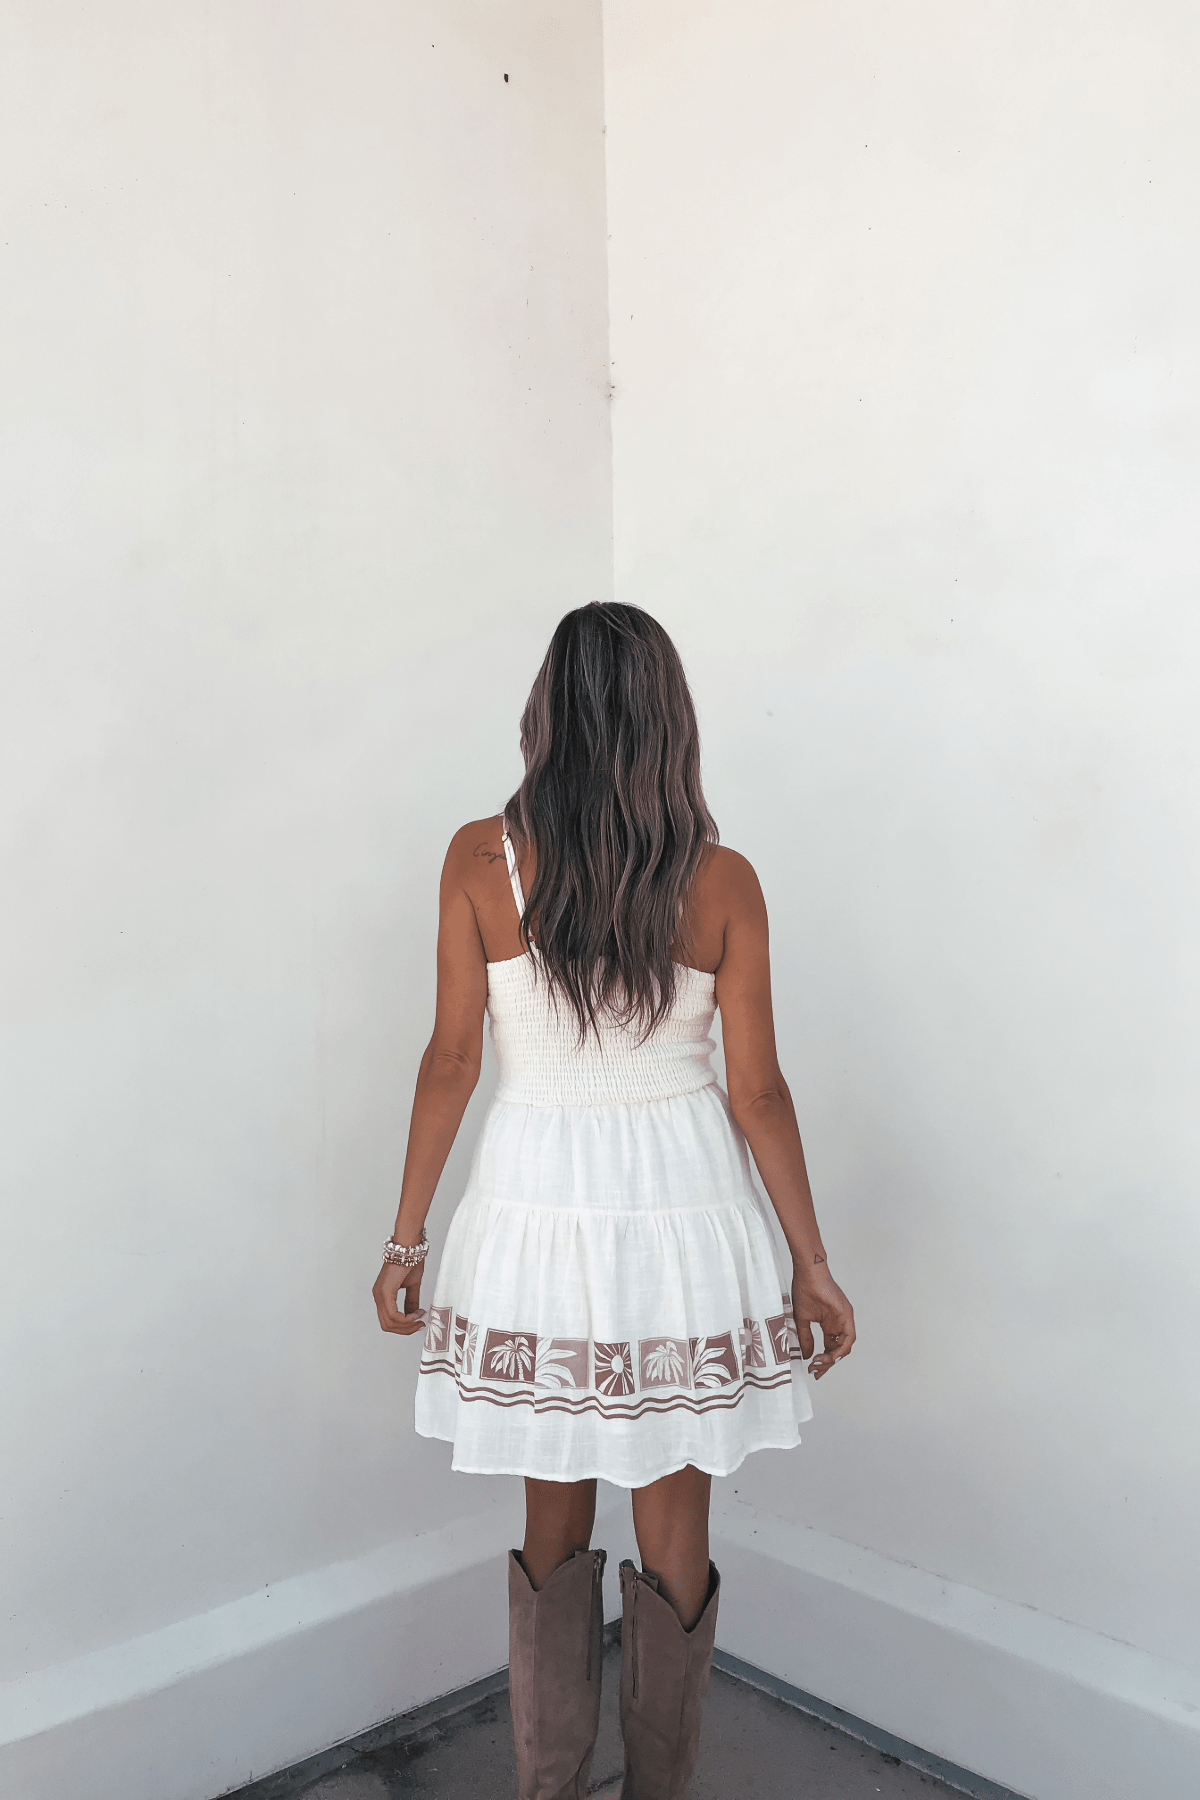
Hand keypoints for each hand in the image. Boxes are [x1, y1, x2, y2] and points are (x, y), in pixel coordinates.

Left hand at [372, 1261, 426, 1336]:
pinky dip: (406, 1319)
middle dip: (405, 1329)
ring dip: (406, 1325)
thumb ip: (411, 1301)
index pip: (388, 1320)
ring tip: (419, 1318)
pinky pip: (393, 1315)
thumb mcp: (412, 1286)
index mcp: (382, 1295)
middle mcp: (378, 1296)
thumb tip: (413, 1315)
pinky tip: (416, 1314)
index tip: (419, 1322)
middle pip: (387, 1325)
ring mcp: (379, 1294)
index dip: (403, 1326)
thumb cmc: (410, 1260)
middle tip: (419, 1325)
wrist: (409, 1247)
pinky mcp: (384, 1292)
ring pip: (389, 1322)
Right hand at [790, 1257, 855, 1378]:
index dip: (823, 1361)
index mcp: (829, 1324)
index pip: (830, 1348)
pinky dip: (841, 1349)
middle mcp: (838, 1323)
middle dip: (828, 1364)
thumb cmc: (803, 1290)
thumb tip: (807, 1356)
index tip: (813, 1370)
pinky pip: (849, 1337)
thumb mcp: (802, 1320)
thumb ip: (806, 1338)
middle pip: (838, 1350)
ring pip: (845, 1346)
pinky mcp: (847, 1315)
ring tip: (819, 1364)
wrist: (807, 1273)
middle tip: (816, 1371)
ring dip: (833, 1359)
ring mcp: (844, 1319)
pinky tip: (829, 1356)